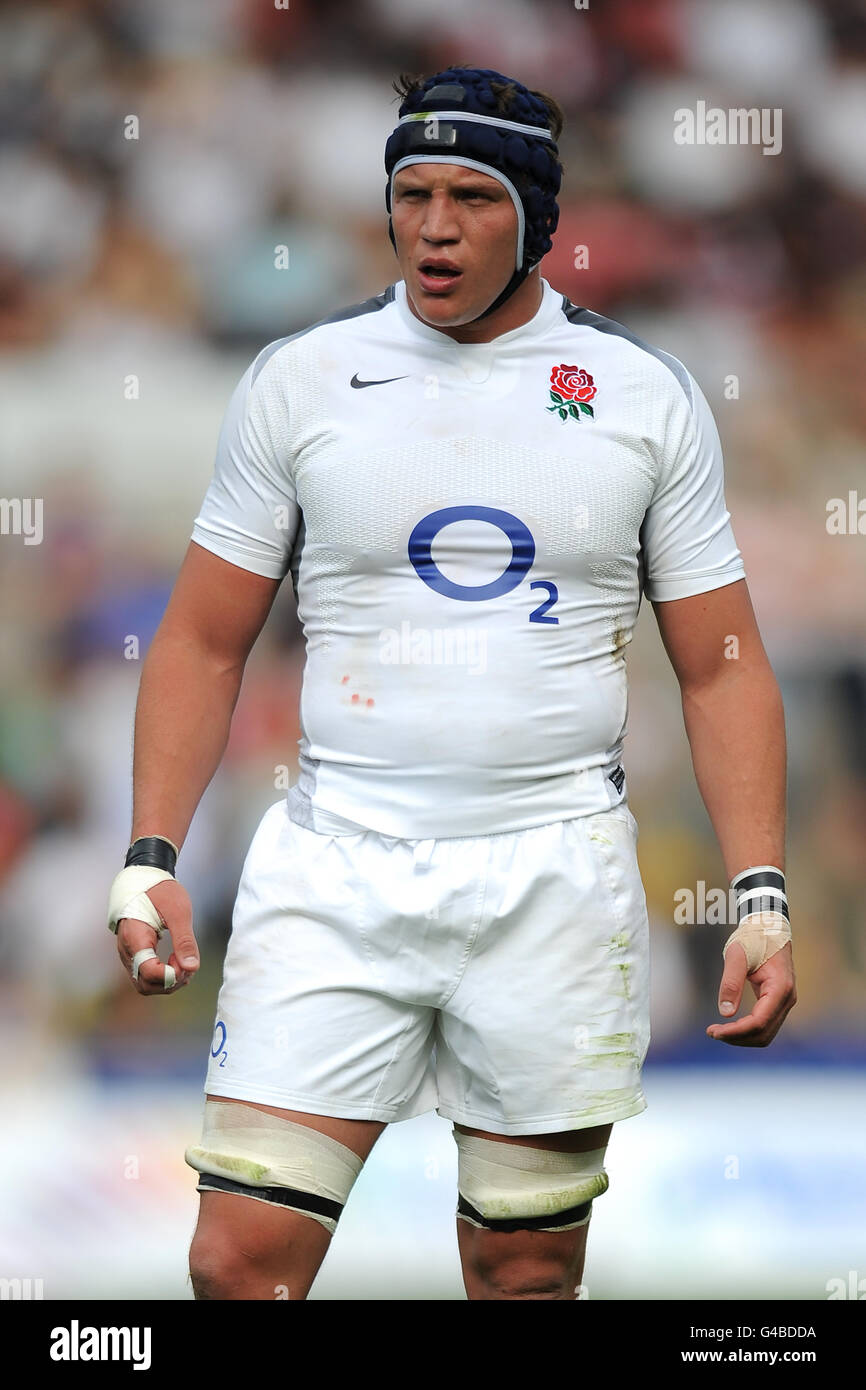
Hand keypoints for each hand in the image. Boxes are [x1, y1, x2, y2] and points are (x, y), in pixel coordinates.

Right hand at [116, 878, 199, 995]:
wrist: (143, 879)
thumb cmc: (160, 891)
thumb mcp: (178, 911)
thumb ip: (184, 940)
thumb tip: (192, 967)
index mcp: (135, 938)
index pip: (148, 972)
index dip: (170, 975)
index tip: (185, 962)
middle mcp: (127, 951)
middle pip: (145, 985)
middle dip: (170, 982)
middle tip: (187, 964)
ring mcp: (129, 954)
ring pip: (145, 983)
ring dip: (168, 980)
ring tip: (184, 961)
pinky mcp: (134, 954)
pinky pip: (146, 974)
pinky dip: (163, 974)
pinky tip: (177, 959)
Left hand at [706, 940, 795, 1045]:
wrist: (768, 928)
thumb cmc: (754, 938)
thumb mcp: (736, 955)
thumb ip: (731, 982)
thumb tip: (725, 1013)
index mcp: (780, 988)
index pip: (759, 1022)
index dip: (736, 1031)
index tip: (714, 1031)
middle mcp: (787, 999)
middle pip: (763, 1033)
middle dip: (737, 1037)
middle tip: (712, 1032)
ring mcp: (785, 1002)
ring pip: (766, 1033)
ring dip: (742, 1037)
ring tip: (718, 1031)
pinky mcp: (778, 1003)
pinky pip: (765, 1025)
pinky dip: (747, 1030)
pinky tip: (731, 1026)